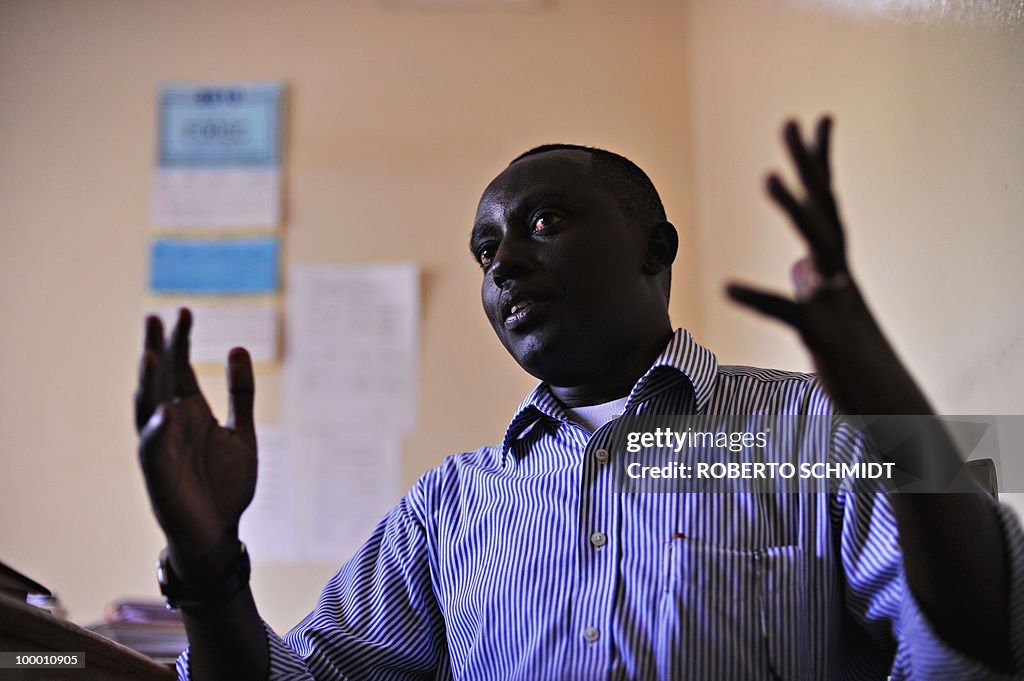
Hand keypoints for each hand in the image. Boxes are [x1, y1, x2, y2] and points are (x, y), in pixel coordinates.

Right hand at [134, 308, 257, 579]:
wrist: (219, 534)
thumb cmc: (225, 484)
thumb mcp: (242, 431)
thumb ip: (241, 392)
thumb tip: (238, 346)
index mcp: (190, 411)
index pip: (180, 367)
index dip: (180, 340)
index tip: (185, 310)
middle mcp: (171, 424)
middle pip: (159, 380)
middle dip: (157, 350)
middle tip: (155, 318)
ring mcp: (161, 448)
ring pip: (147, 409)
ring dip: (148, 384)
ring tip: (150, 356)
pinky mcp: (159, 477)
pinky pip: (154, 451)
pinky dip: (157, 432)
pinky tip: (164, 412)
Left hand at [726, 117, 930, 416]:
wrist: (888, 408)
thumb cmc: (854, 360)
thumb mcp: (829, 315)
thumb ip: (814, 285)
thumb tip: (800, 265)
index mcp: (836, 268)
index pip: (826, 204)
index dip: (818, 163)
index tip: (811, 121)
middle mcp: (840, 277)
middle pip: (825, 209)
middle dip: (808, 164)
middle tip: (790, 121)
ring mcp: (836, 304)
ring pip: (819, 248)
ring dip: (796, 211)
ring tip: (768, 177)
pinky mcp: (824, 337)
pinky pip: (789, 313)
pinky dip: (759, 297)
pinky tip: (726, 286)